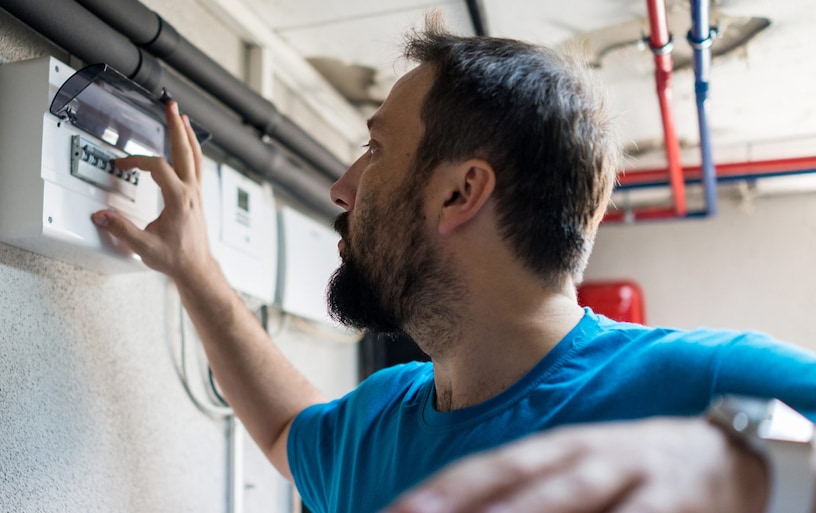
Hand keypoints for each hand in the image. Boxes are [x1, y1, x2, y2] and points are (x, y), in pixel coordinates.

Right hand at [92, 101, 211, 280]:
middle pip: (185, 151)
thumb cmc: (176, 258)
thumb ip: (121, 230)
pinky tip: (189, 145)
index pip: (157, 167)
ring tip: (182, 117)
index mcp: (179, 199)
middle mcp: (191, 192)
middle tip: (171, 107)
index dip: (137, 161)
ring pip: (196, 156)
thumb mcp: (144, 246)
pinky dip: (193, 150)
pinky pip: (198, 166)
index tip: (122, 165)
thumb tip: (101, 216)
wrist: (196, 268)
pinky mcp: (198, 197)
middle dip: (176, 127)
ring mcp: (197, 193)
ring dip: (188, 135)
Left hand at [382, 417, 766, 512]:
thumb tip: (463, 509)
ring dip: (528, 510)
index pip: (487, 469)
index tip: (397, 512)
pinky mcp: (676, 498)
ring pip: (572, 493)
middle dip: (468, 502)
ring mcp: (630, 473)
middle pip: (519, 480)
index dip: (441, 491)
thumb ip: (520, 493)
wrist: (726, 452)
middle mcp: (584, 456)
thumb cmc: (631, 471)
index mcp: (555, 449)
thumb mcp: (572, 473)